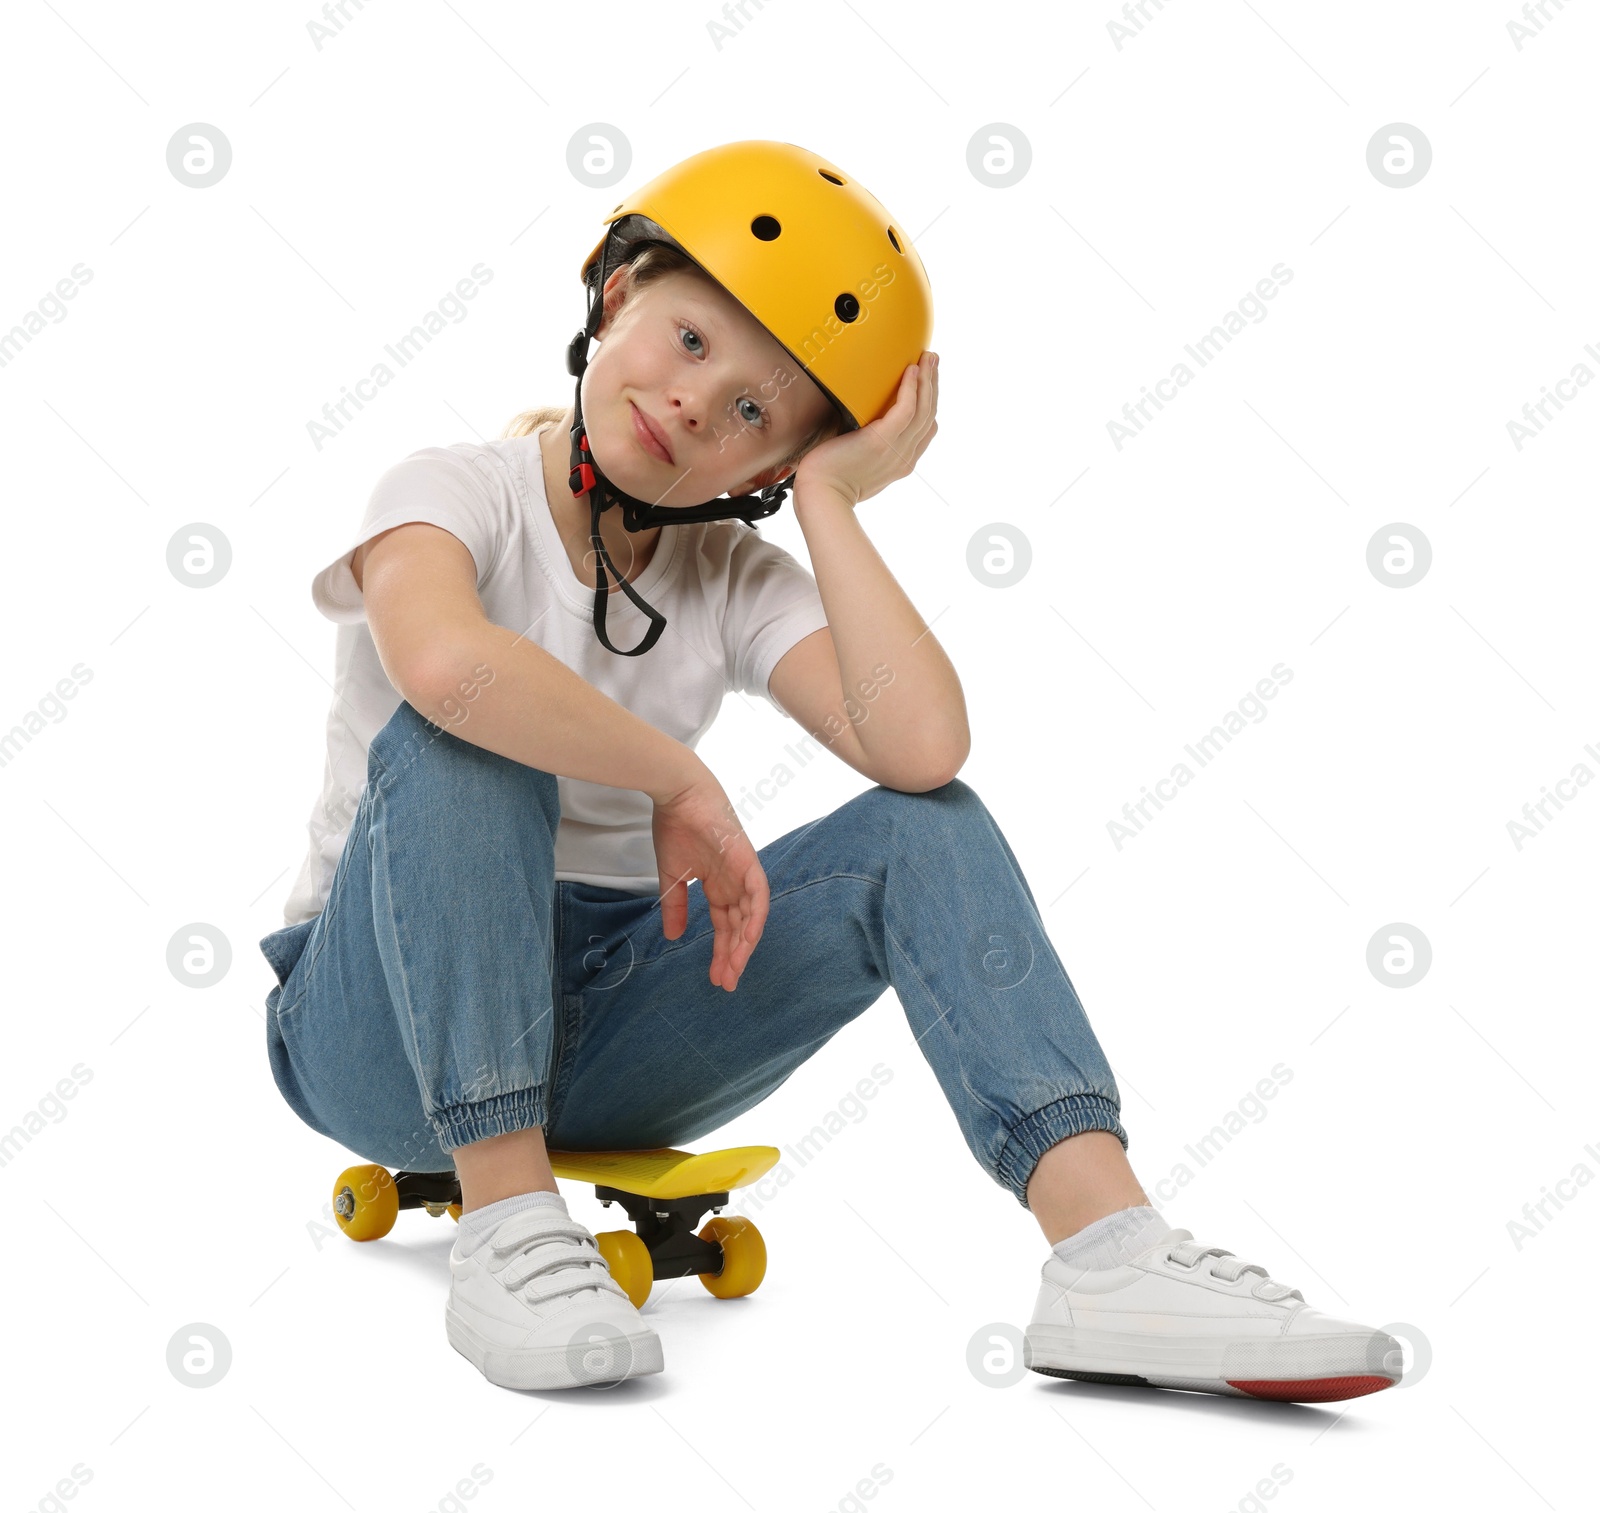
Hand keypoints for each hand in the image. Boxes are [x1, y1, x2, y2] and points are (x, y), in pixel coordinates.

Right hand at [650, 765, 768, 991]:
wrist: (678, 795)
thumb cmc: (675, 827)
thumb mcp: (672, 877)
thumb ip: (675, 907)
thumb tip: (672, 937)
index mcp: (718, 885)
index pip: (724, 925)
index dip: (721, 952)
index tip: (716, 978)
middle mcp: (734, 883)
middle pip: (739, 927)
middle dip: (733, 956)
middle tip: (726, 984)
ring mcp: (743, 872)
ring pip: (751, 916)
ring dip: (744, 944)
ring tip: (734, 969)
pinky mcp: (749, 861)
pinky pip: (758, 895)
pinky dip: (755, 917)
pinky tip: (748, 939)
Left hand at [793, 350, 938, 506]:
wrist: (821, 495)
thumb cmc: (830, 480)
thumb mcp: (859, 464)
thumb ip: (869, 447)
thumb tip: (862, 426)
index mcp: (902, 463)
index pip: (926, 428)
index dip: (930, 402)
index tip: (928, 382)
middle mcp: (905, 457)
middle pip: (929, 415)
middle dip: (933, 384)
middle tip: (932, 359)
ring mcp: (896, 450)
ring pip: (923, 409)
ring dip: (927, 379)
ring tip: (927, 357)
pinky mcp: (882, 441)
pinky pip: (906, 409)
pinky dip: (910, 387)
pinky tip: (910, 369)